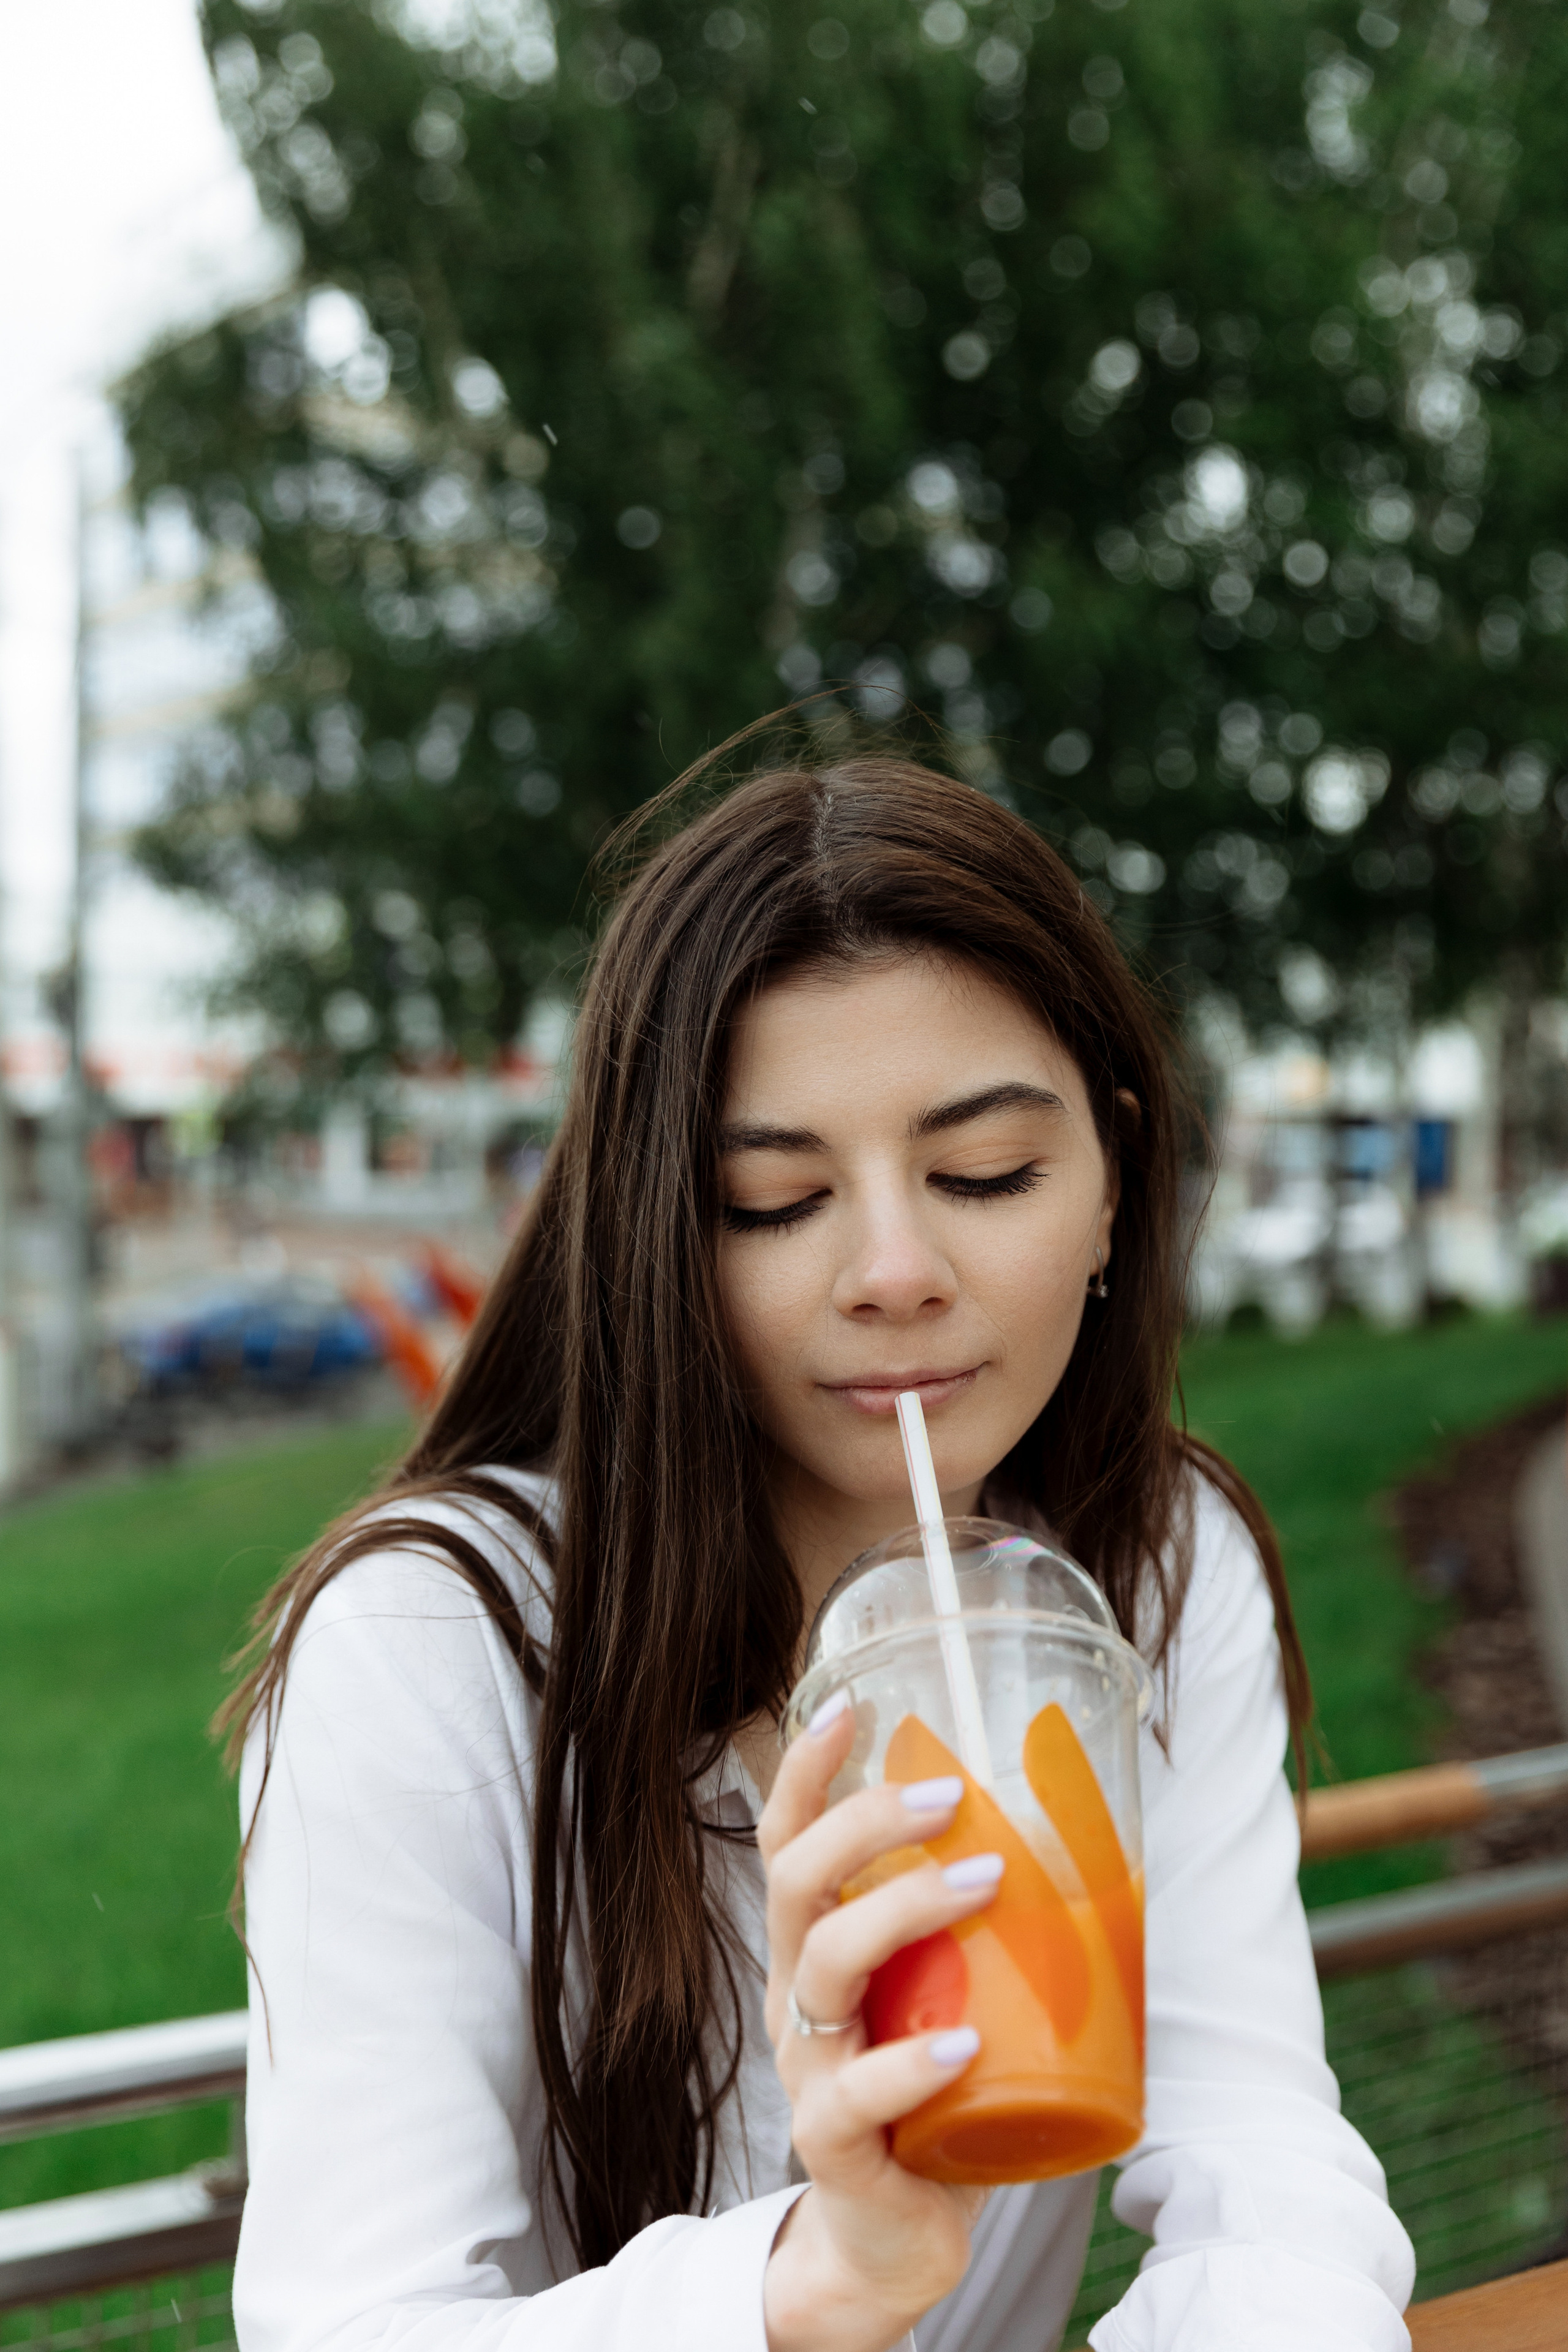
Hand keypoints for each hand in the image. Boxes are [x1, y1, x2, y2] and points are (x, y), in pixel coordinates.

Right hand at [757, 1690, 1003, 2351]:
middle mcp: (800, 1999)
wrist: (888, 2239)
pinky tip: (963, 2047)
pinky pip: (853, 2098)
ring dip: (903, 1910)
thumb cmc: (926, 2097)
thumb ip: (988, 1933)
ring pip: (825, 1968)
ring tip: (984, 1880)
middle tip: (947, 1793)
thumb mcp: (945, 2001)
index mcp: (818, 1952)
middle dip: (865, 1824)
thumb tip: (1093, 1838)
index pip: (789, 1842)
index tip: (845, 1705)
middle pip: (797, 1884)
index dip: (806, 1773)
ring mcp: (811, 2071)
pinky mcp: (835, 2147)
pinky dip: (909, 2065)